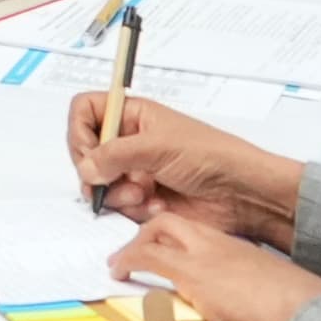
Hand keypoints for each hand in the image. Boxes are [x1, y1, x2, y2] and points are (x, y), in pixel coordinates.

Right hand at [68, 93, 306, 242]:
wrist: (241, 195)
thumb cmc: (210, 156)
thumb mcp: (159, 145)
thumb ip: (116, 153)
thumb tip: (86, 167)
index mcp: (133, 115)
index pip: (87, 111)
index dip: (80, 131)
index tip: (88, 151)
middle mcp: (130, 142)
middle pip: (86, 151)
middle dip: (96, 169)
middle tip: (110, 178)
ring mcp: (134, 172)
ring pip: (99, 183)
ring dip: (117, 192)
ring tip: (143, 193)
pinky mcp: (142, 200)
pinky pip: (118, 206)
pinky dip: (134, 208)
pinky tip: (157, 205)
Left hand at [108, 214, 320, 320]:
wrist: (299, 311)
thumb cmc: (291, 317)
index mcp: (241, 253)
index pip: (202, 240)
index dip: (181, 247)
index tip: (170, 260)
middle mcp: (221, 244)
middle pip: (177, 223)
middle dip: (152, 234)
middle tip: (138, 254)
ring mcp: (205, 252)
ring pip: (161, 229)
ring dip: (138, 245)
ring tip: (122, 263)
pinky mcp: (189, 269)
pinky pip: (148, 256)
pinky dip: (129, 261)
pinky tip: (118, 270)